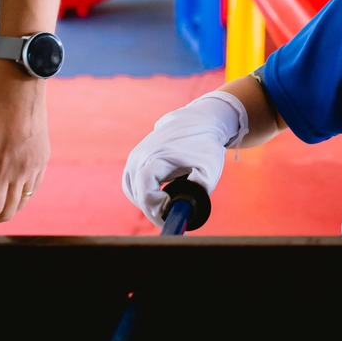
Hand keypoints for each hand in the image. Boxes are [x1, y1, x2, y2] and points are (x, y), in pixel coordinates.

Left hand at [0, 60, 50, 227]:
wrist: (19, 80)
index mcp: (0, 166)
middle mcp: (22, 170)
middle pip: (7, 211)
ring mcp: (36, 164)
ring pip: (22, 202)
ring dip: (0, 204)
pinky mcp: (42, 157)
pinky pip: (32, 187)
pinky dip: (15, 192)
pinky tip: (1, 175)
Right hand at [122, 92, 247, 227]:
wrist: (198, 121)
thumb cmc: (205, 145)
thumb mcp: (210, 167)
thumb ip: (201, 188)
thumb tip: (187, 208)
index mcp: (158, 156)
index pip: (144, 189)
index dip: (155, 206)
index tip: (170, 211)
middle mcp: (141, 155)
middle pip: (137, 193)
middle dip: (153, 210)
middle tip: (171, 219)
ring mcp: (136, 155)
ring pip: (131, 189)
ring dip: (146, 203)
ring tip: (166, 208)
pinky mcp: (135, 157)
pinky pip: (131, 183)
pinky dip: (141, 194)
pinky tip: (158, 198)